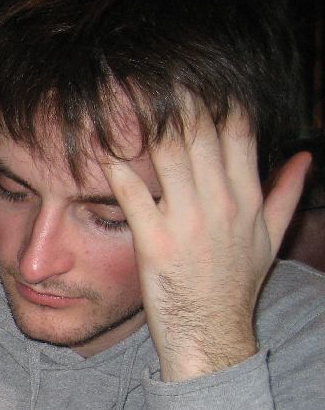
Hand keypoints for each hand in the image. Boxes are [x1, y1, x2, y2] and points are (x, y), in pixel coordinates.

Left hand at [100, 104, 310, 380]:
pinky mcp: (154, 242)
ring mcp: (186, 222)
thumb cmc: (234, 287)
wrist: (211, 334)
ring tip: (127, 97)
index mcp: (246, 198)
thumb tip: (303, 158)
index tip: (197, 79)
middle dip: (178, 101)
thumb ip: (285, 194)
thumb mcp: (268, 240)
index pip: (237, 133)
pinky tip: (104, 148)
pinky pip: (134, 195)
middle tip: (156, 76)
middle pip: (199, 135)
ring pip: (167, 156)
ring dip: (145, 123)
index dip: (217, 100)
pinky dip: (118, 169)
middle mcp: (219, 204)